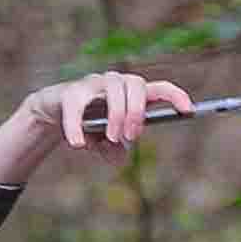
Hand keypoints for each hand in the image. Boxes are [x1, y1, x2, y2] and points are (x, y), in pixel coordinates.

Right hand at [0, 71, 195, 185]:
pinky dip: (77, 127)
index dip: (175, 96)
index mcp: (130, 94)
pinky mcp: (70, 92)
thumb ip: (114, 150)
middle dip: (138, 110)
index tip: (188, 111)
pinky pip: (76, 106)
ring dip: (117, 114)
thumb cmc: (87, 125)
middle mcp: (115, 83)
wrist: (52, 115)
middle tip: (131, 136)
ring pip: (114, 88)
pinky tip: (78, 145)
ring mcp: (92, 84)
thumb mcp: (103, 143)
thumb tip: (120, 159)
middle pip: (137, 84)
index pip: (158, 88)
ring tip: (112, 138)